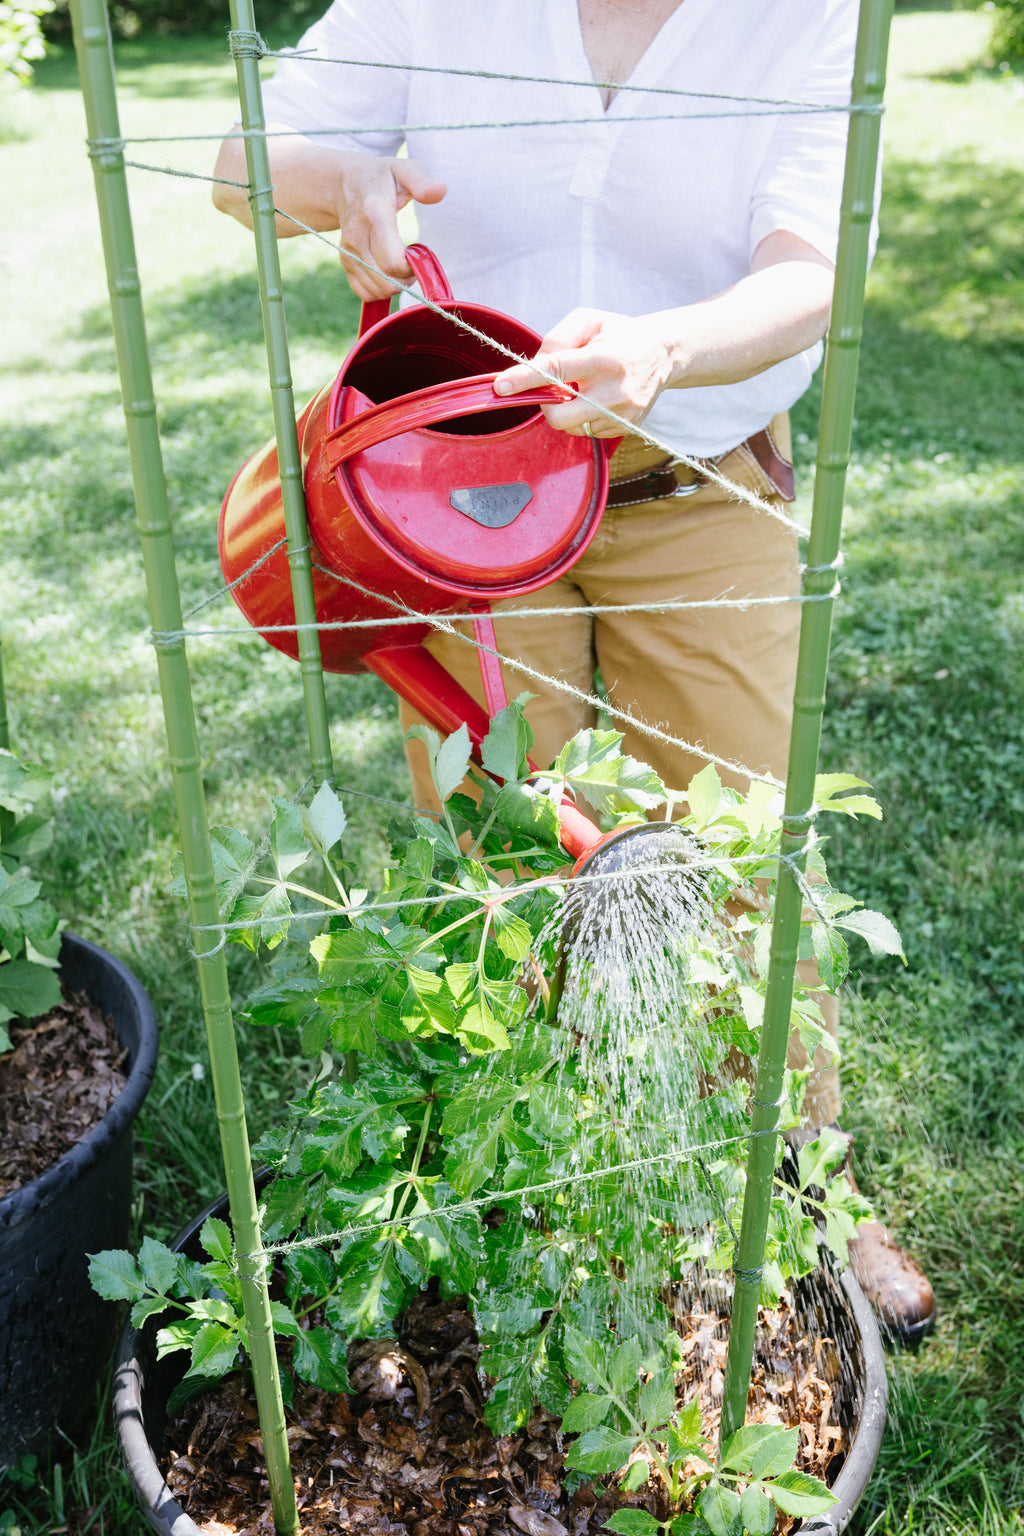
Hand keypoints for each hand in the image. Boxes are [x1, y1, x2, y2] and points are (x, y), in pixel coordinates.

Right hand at [333, 154, 446, 301]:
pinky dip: (381, 290)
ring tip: (400, 264)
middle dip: (406, 280)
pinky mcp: (346, 263)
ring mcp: (349, 253)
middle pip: (386, 282)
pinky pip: (365, 293)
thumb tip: (440, 191)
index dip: (411, 269)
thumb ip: (421, 180)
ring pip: (377, 291)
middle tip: (412, 262)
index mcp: (374, 215)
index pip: (392, 263)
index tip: (418, 255)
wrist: (343, 183)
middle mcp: (357, 238)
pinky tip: (387, 271)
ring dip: (395, 285)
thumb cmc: (381, 177)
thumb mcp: (402, 169)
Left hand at [492, 309, 672, 437]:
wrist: (663, 353)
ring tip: (584, 389)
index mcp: (604, 358)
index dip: (525, 380)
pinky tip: (598, 399)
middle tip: (552, 389)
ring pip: (572, 427)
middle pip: (559, 416)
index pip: (556, 371)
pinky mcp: (627, 428)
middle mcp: (615, 391)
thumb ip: (557, 339)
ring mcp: (623, 414)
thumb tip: (534, 367)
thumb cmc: (618, 334)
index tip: (501, 386)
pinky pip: (589, 432)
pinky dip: (584, 418)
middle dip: (546, 405)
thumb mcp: (589, 321)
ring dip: (567, 410)